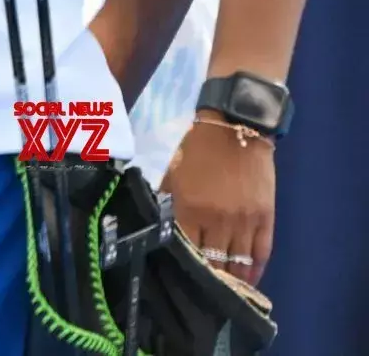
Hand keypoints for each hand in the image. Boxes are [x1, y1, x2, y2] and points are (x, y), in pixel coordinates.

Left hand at [163, 118, 274, 285]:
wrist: (236, 130)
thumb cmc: (198, 151)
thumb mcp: (173, 175)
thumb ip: (167, 203)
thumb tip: (158, 227)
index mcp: (190, 208)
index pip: (187, 249)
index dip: (184, 267)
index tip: (180, 282)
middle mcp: (218, 219)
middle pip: (213, 261)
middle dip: (208, 280)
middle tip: (202, 293)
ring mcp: (245, 221)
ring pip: (238, 263)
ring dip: (231, 281)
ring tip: (224, 294)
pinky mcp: (266, 218)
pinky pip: (261, 253)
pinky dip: (254, 271)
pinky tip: (247, 282)